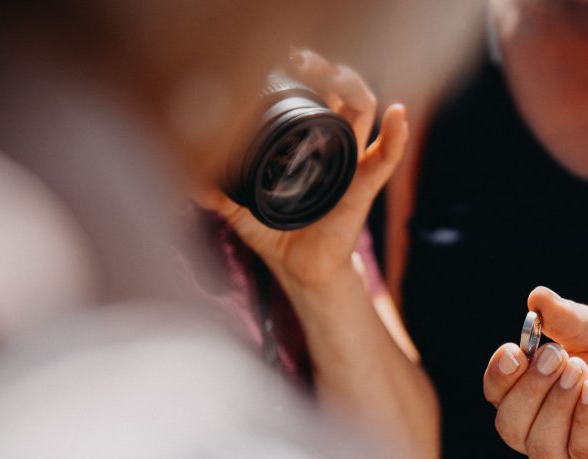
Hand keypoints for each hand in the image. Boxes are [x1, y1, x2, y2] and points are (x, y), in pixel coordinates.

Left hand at [196, 49, 408, 290]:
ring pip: (363, 115)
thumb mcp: (240, 208)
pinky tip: (399, 115)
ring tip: (340, 77)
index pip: (310, 99)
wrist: (300, 271)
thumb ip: (217, 190)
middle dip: (328, 73)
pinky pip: (385, 159)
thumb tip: (188, 179)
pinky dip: (396, 137)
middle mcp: (330, 148)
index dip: (304, 76)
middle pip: (338, 96)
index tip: (287, 59)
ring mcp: (350, 165)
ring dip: (357, 90)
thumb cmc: (277, 235)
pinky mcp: (362, 189)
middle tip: (307, 61)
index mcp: (304, 145)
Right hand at [482, 287, 587, 458]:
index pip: (498, 396)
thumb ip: (567, 319)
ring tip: (584, 370)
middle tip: (558, 355)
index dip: (499, 376)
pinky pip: (581, 454)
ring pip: (540, 446)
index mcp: (535, 400)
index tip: (513, 351)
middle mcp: (546, 434)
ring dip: (555, 403)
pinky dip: (583, 420)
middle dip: (528, 388)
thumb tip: (536, 299)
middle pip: (510, 425)